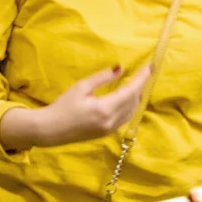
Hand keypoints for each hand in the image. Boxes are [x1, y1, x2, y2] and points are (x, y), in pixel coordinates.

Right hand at [5, 64, 152, 148]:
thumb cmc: (63, 106)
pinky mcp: (107, 134)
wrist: (50, 130)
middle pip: (134, 101)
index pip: (131, 91)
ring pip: (132, 111)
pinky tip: (128, 98)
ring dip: (136, 97)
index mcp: (104, 109)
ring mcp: (110, 130)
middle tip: (144, 72)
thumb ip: (103, 78)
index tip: (150, 67)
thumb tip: (120, 68)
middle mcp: (111, 121)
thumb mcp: (81, 87)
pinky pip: (125, 119)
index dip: (142, 78)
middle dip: (141, 86)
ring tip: (138, 83)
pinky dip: (130, 107)